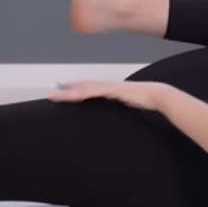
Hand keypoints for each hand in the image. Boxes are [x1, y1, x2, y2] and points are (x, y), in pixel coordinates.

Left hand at [47, 80, 171, 110]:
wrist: (157, 96)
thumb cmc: (143, 101)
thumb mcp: (125, 107)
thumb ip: (117, 109)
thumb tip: (110, 119)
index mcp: (107, 91)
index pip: (86, 90)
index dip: (72, 91)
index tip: (59, 93)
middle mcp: (106, 86)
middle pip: (81, 87)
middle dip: (66, 91)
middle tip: (50, 94)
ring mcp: (109, 87)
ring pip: (85, 88)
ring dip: (70, 92)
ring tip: (56, 95)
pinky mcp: (114, 90)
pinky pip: (96, 91)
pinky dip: (85, 92)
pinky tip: (76, 94)